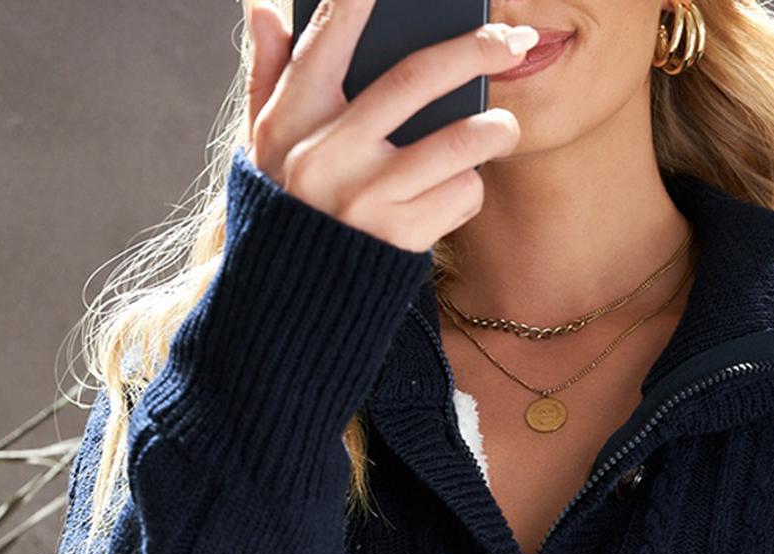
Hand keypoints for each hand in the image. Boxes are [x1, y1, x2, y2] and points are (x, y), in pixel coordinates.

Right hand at [242, 0, 535, 250]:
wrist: (290, 303)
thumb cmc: (285, 208)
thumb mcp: (263, 143)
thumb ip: (268, 74)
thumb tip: (264, 9)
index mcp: (290, 119)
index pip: (327, 39)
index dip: (359, 0)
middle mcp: (327, 154)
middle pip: (415, 79)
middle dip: (472, 51)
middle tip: (510, 43)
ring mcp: (366, 198)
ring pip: (455, 143)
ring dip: (494, 130)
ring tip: (503, 129)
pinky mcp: (398, 239)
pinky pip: (460, 196)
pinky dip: (470, 189)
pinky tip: (458, 192)